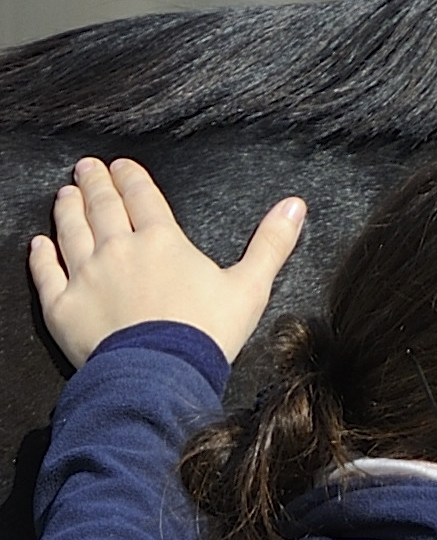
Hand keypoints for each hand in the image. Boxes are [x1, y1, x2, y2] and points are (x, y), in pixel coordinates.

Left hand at [30, 157, 305, 370]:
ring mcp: (85, 275)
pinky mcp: (63, 305)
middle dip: (95, 183)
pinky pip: (46, 273)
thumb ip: (271, 245)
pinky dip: (41, 255)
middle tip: (87, 168)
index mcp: (162, 240)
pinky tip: (39, 243)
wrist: (163, 374)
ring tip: (65, 193)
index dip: (131, 177)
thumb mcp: (251, 287)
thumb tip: (295, 206)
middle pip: (102, 206)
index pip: (142, 196)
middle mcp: (118, 248)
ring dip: (67, 208)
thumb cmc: (208, 333)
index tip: (122, 165)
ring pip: (70, 230)